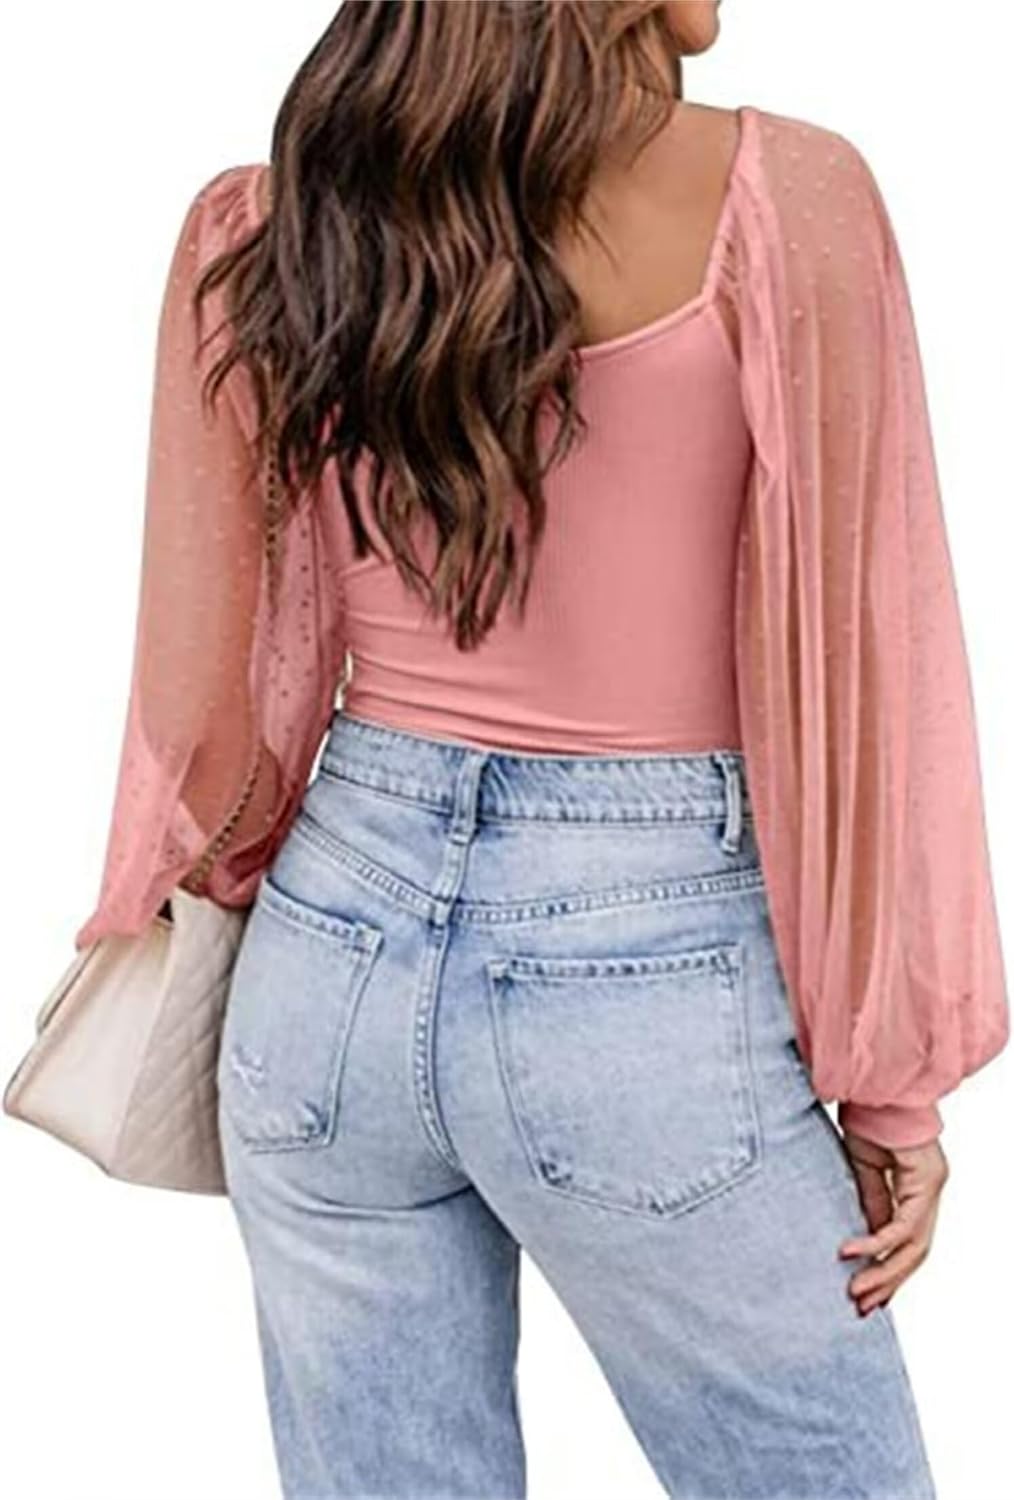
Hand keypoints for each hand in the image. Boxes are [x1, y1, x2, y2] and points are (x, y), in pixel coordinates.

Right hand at [837, 1131, 948, 1314]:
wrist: (876, 1088)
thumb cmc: (869, 1119)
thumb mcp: (863, 1171)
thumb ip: (870, 1204)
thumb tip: (867, 1241)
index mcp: (918, 1190)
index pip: (909, 1244)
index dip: (890, 1272)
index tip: (868, 1296)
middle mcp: (930, 1191)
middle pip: (916, 1253)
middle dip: (888, 1282)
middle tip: (862, 1306)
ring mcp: (932, 1186)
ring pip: (914, 1247)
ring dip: (883, 1272)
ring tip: (856, 1290)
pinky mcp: (926, 1180)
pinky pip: (902, 1225)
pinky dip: (875, 1242)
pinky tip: (851, 1252)